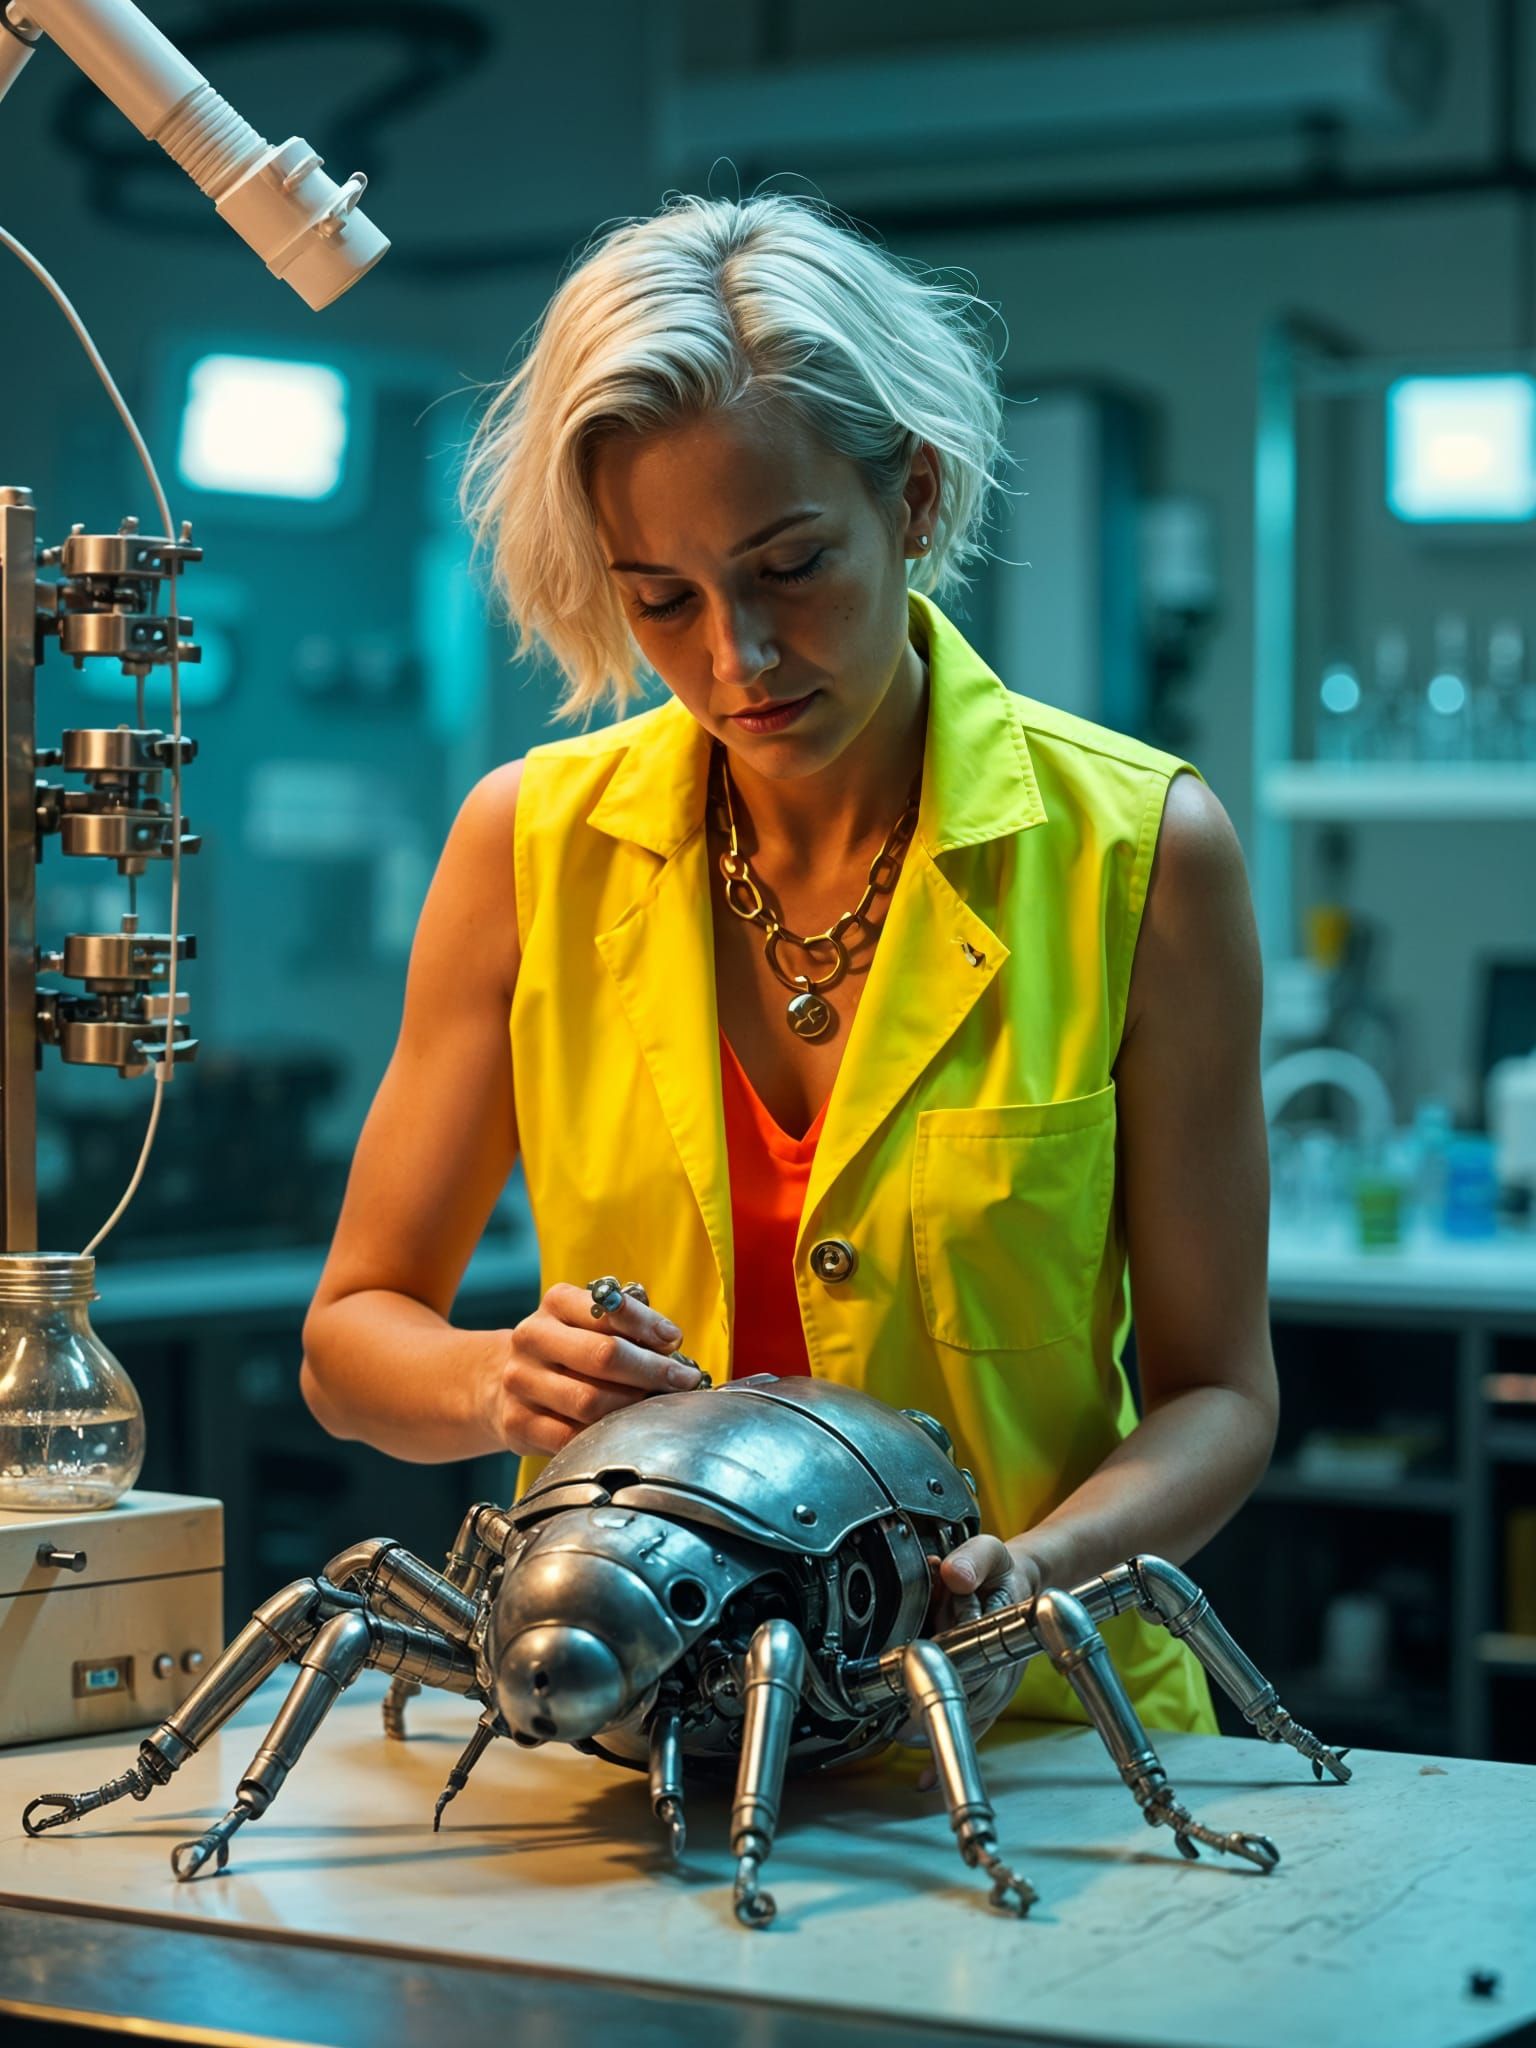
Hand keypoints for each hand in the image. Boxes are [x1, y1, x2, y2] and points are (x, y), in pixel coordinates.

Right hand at [491, 1282, 704, 1457]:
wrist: (503, 1383)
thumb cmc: (568, 1351)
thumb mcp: (590, 1324)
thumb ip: (628, 1327)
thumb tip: (669, 1344)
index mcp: (556, 1304)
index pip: (610, 1308)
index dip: (649, 1325)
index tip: (674, 1340)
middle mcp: (533, 1337)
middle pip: (603, 1356)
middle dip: (652, 1371)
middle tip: (683, 1381)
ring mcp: (521, 1381)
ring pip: (589, 1401)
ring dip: (632, 1407)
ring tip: (655, 1407)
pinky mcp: (516, 1422)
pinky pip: (570, 1437)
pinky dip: (602, 1437)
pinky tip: (621, 1433)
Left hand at [904, 1535, 1047, 1788]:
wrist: (1025, 1586)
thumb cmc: (1002, 1571)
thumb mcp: (989, 1553)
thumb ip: (972, 1560)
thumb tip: (953, 1573)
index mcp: (1003, 1627)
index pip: (978, 1657)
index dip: (951, 1674)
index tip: (920, 1687)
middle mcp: (1004, 1664)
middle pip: (975, 1698)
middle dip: (938, 1714)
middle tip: (902, 1730)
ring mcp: (998, 1684)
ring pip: (973, 1719)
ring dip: (941, 1737)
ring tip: (908, 1751)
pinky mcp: (989, 1697)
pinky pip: (972, 1729)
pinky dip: (947, 1752)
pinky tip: (924, 1780)